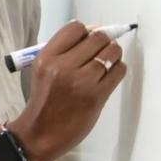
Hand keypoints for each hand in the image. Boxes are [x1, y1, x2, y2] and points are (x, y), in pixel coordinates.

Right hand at [10, 20, 126, 160]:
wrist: (41, 133)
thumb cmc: (44, 100)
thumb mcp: (44, 71)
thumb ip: (64, 51)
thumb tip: (96, 31)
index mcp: (46, 58)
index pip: (75, 27)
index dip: (86, 31)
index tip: (88, 40)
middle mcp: (63, 67)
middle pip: (98, 37)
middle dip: (104, 41)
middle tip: (100, 52)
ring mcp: (82, 81)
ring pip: (112, 52)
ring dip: (113, 55)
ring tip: (105, 65)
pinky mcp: (97, 95)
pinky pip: (119, 70)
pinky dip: (117, 70)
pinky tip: (107, 77)